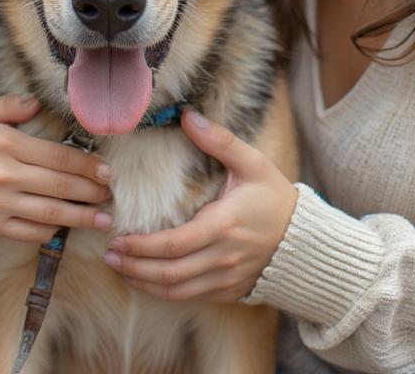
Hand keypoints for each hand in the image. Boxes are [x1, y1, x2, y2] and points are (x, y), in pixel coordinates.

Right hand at [0, 94, 112, 242]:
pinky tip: (66, 228)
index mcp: (5, 144)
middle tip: (111, 193)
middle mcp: (4, 175)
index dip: (86, 164)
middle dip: (90, 191)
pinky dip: (51, 232)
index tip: (106, 170)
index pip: (57, 156)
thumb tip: (38, 103)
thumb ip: (9, 106)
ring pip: (49, 213)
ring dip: (80, 217)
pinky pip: (30, 233)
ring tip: (103, 219)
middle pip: (59, 185)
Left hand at [101, 109, 297, 302]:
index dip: (142, 247)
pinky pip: (190, 297)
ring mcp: (226, 279)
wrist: (306, 241)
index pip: (175, 244)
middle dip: (135, 267)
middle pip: (170, 273)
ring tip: (120, 269)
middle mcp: (223, 258)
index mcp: (224, 226)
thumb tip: (188, 116)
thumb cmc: (275, 198)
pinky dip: (164, 293)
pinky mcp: (228, 290)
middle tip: (109, 256)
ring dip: (144, 283)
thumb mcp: (252, 163)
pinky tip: (147, 280)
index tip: (117, 239)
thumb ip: (219, 140)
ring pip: (177, 291)